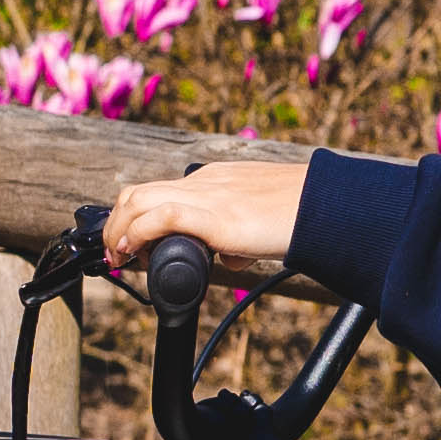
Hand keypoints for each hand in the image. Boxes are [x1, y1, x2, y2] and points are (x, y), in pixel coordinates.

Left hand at [100, 156, 311, 287]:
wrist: (325, 209)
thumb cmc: (299, 217)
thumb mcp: (258, 225)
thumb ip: (237, 238)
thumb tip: (227, 258)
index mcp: (214, 180)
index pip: (158, 192)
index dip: (134, 219)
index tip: (130, 247)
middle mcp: (204, 182)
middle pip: (137, 192)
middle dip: (115, 224)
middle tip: (115, 255)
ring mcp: (207, 195)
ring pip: (138, 200)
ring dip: (118, 231)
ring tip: (118, 257)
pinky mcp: (214, 215)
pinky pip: (160, 216)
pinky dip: (137, 233)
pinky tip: (133, 252)